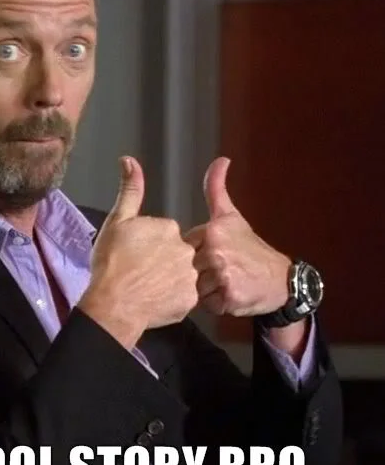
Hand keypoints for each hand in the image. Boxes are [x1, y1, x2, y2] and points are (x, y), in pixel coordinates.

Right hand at [78, 156, 198, 348]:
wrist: (113, 303)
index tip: (136, 254)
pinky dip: (172, 299)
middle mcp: (185, 249)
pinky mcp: (189, 301)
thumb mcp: (116, 222)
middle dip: (163, 260)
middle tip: (141, 272)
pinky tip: (155, 300)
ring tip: (147, 288)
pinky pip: (183, 297)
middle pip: (177, 252)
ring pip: (182, 274)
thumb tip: (129, 160)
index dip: (149, 244)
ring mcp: (189, 277)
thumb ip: (129, 191)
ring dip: (169, 280)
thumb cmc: (111, 262)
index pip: (165, 233)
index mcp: (169, 228)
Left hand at [184, 157, 290, 317]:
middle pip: (186, 269)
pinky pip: (207, 304)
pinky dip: (216, 303)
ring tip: (225, 281)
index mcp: (212, 231)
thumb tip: (220, 159)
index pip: (184, 248)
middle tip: (222, 270)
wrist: (281, 280)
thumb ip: (216, 188)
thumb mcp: (232, 216)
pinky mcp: (228, 297)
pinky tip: (230, 294)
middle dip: (199, 273)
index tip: (215, 253)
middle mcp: (215, 252)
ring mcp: (222, 275)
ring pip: (194, 288)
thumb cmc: (251, 248)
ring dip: (206, 289)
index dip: (196, 253)